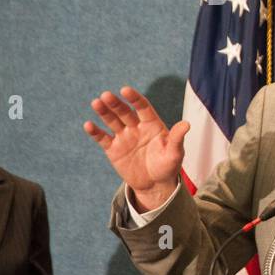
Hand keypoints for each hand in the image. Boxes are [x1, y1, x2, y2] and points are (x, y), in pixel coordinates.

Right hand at [83, 86, 188, 211]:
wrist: (155, 184)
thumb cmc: (168, 166)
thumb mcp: (175, 153)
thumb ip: (177, 138)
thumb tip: (187, 124)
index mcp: (152, 124)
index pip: (142, 107)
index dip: (134, 98)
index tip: (125, 90)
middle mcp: (136, 127)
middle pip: (124, 112)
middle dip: (116, 104)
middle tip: (106, 95)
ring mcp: (124, 137)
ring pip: (112, 121)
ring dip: (104, 112)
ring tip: (96, 103)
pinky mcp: (113, 149)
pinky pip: (103, 138)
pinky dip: (95, 132)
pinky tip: (88, 125)